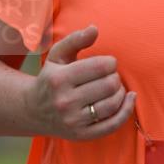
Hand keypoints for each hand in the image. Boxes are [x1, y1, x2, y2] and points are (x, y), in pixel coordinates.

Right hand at [25, 25, 135, 139]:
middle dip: (115, 77)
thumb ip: (76, 39)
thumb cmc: (52, 77)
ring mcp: (73, 121)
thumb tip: (95, 28)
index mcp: (59, 79)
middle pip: (109, 85)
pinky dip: (126, 110)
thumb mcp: (58, 55)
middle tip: (109, 76)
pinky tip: (130, 98)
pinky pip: (113, 125)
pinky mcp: (82, 135)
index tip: (106, 63)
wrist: (33, 111)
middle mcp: (65, 102)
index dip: (110, 62)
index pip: (101, 66)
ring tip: (114, 87)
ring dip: (120, 92)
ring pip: (112, 104)